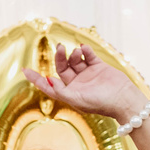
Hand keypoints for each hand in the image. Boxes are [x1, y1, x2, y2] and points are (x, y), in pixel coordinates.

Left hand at [23, 44, 143, 121]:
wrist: (123, 99)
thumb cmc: (100, 103)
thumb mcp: (76, 99)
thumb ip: (60, 91)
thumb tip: (49, 80)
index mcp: (70, 93)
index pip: (49, 85)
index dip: (37, 78)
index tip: (25, 70)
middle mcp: (78, 84)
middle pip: (62, 68)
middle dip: (59, 57)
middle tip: (60, 47)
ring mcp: (88, 75)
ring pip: (74, 60)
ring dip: (73, 53)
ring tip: (77, 51)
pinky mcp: (99, 67)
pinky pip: (88, 55)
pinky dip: (85, 50)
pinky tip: (84, 49)